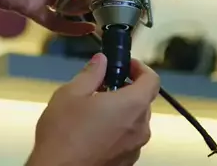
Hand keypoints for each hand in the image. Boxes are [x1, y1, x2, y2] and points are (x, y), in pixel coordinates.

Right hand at [27, 54, 159, 165]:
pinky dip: (118, 129)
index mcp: (132, 105)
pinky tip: (94, 132)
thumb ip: (91, 74)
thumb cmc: (64, 131)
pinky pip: (128, 139)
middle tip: (102, 86)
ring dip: (122, 111)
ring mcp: (135, 148)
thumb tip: (102, 60)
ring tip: (95, 110)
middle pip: (143, 101)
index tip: (124, 64)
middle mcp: (141, 127)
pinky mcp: (127, 163)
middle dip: (126, 89)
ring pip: (135, 121)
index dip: (141, 68)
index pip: (152, 80)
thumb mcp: (71, 93)